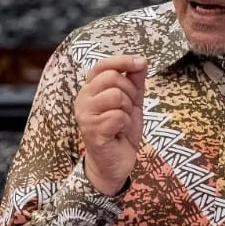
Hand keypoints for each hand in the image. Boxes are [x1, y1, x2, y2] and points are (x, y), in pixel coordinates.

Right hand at [75, 55, 146, 195]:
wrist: (115, 163)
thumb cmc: (120, 131)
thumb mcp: (132, 102)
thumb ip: (134, 81)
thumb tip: (141, 61)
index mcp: (90, 89)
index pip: (102, 65)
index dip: (122, 61)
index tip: (140, 63)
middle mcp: (83, 99)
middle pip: (112, 78)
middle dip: (130, 92)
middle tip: (128, 109)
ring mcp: (85, 115)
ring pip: (116, 95)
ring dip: (128, 109)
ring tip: (122, 122)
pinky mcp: (92, 131)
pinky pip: (118, 116)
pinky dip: (125, 124)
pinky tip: (119, 133)